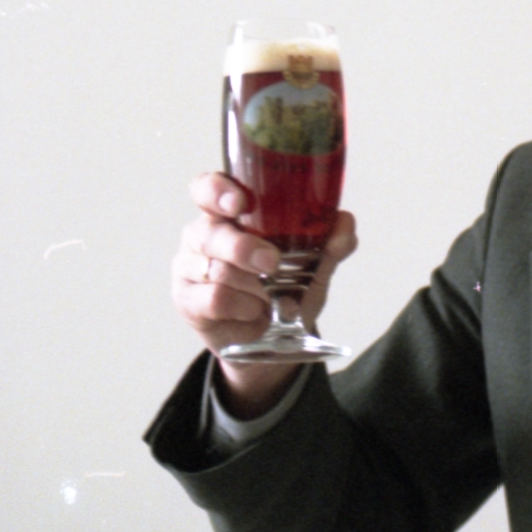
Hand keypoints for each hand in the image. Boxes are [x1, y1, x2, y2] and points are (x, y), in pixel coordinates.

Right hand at [170, 173, 356, 414]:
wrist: (272, 342)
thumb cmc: (285, 291)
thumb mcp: (314, 268)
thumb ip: (331, 244)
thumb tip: (345, 221)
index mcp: (229, 215)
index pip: (208, 189)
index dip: (217, 191)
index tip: (239, 203)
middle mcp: (203, 235)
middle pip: (210, 232)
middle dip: (243, 248)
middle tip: (272, 262)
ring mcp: (189, 267)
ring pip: (215, 268)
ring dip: (252, 285)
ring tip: (271, 295)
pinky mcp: (186, 299)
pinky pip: (215, 298)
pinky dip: (244, 306)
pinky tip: (254, 310)